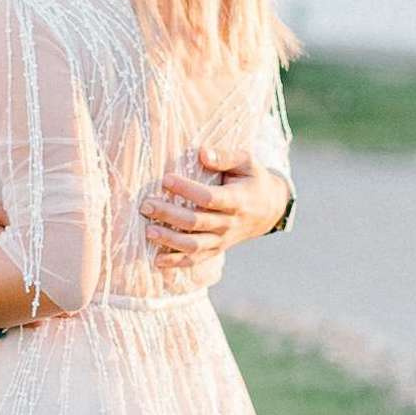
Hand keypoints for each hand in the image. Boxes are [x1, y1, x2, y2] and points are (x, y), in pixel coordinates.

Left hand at [141, 155, 291, 267]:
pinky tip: (157, 260)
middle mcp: (230, 223)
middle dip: (169, 214)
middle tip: (146, 205)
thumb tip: (202, 153)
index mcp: (238, 200)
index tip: (166, 179)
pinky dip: (176, 262)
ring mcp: (223, 239)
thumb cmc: (253, 180)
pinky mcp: (216, 249)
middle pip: (196, 222)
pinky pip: (196, 259)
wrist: (269, 210)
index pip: (209, 198)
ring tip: (148, 231)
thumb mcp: (247, 162)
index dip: (187, 189)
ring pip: (194, 245)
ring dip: (169, 240)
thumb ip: (225, 157)